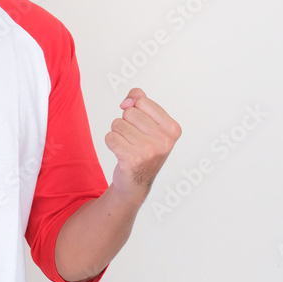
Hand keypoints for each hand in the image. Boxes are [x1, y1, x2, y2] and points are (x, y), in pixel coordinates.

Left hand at [104, 87, 181, 203]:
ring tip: (128, 145)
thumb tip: (127, 101)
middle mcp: (164, 141)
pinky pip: (110, 137)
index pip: (142, 101)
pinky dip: (111, 142)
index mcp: (173, 128)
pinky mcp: (132, 159)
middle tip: (134, 139)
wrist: (136, 181)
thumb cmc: (143, 147)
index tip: (142, 126)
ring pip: (118, 124)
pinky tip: (121, 152)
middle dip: (126, 122)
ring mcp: (149, 151)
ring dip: (118, 133)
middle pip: (129, 112)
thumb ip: (139, 100)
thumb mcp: (149, 122)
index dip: (135, 110)